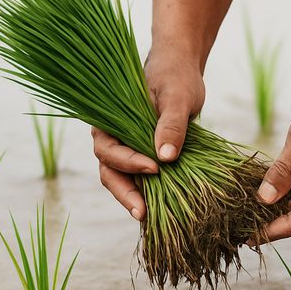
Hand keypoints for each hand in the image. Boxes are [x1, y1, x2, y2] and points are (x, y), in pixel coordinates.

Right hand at [93, 47, 204, 220]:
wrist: (181, 72)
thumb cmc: (176, 77)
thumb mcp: (177, 97)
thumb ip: (171, 124)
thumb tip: (166, 158)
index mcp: (111, 120)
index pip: (109, 150)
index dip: (129, 162)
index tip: (154, 168)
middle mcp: (114, 137)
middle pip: (110, 171)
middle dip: (125, 193)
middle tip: (142, 213)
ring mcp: (127, 148)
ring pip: (122, 179)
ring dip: (135, 197)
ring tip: (150, 218)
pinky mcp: (143, 156)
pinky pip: (140, 178)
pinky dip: (149, 192)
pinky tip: (161, 210)